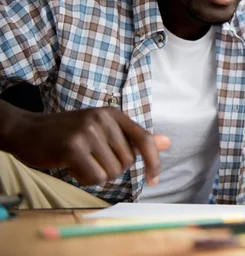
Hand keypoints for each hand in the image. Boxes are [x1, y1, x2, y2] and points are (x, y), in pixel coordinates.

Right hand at [4, 107, 169, 185]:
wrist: (28, 130)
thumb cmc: (69, 133)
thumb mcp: (104, 130)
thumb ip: (134, 138)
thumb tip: (167, 142)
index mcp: (114, 114)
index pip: (145, 139)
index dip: (154, 162)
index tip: (154, 179)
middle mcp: (103, 119)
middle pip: (127, 162)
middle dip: (112, 168)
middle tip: (92, 159)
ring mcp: (88, 131)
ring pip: (112, 172)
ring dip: (97, 175)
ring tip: (81, 162)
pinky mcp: (72, 146)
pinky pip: (95, 177)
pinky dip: (86, 179)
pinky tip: (73, 168)